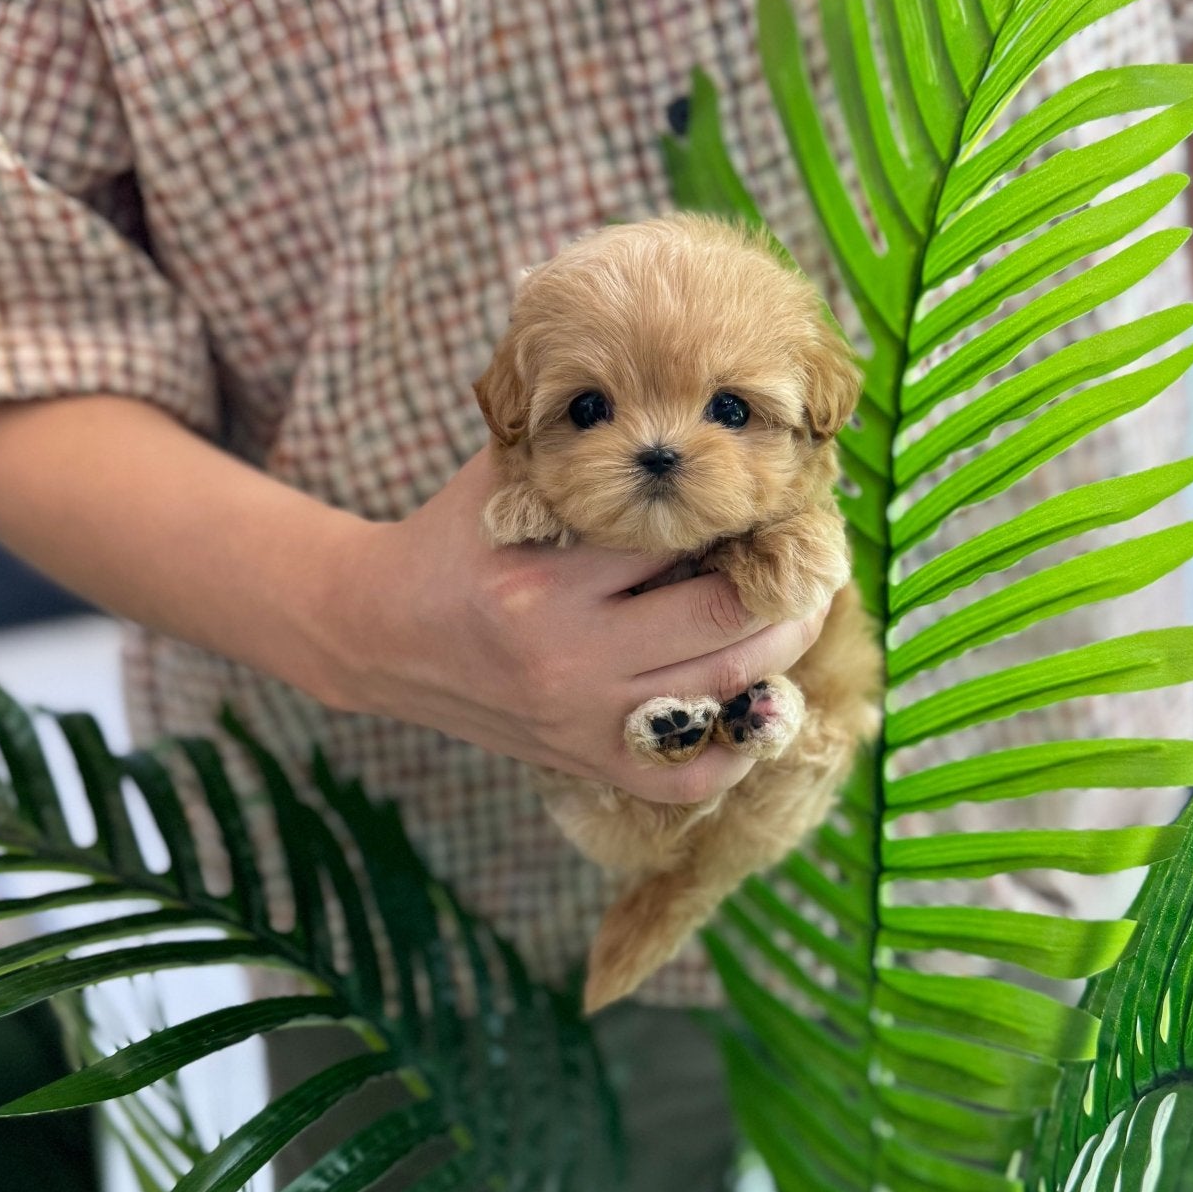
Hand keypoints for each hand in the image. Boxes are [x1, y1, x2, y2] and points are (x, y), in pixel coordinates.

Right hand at [326, 448, 828, 800]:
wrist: (375, 631)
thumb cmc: (451, 539)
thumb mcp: (502, 475)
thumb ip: (580, 446)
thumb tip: (682, 414)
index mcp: (546, 576)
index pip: (680, 536)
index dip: (743, 509)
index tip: (780, 493)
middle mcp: (568, 655)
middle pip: (722, 616)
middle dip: (787, 581)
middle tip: (816, 551)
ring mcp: (582, 717)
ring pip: (725, 688)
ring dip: (783, 645)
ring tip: (805, 607)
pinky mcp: (584, 759)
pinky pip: (686, 777)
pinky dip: (737, 749)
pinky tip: (758, 704)